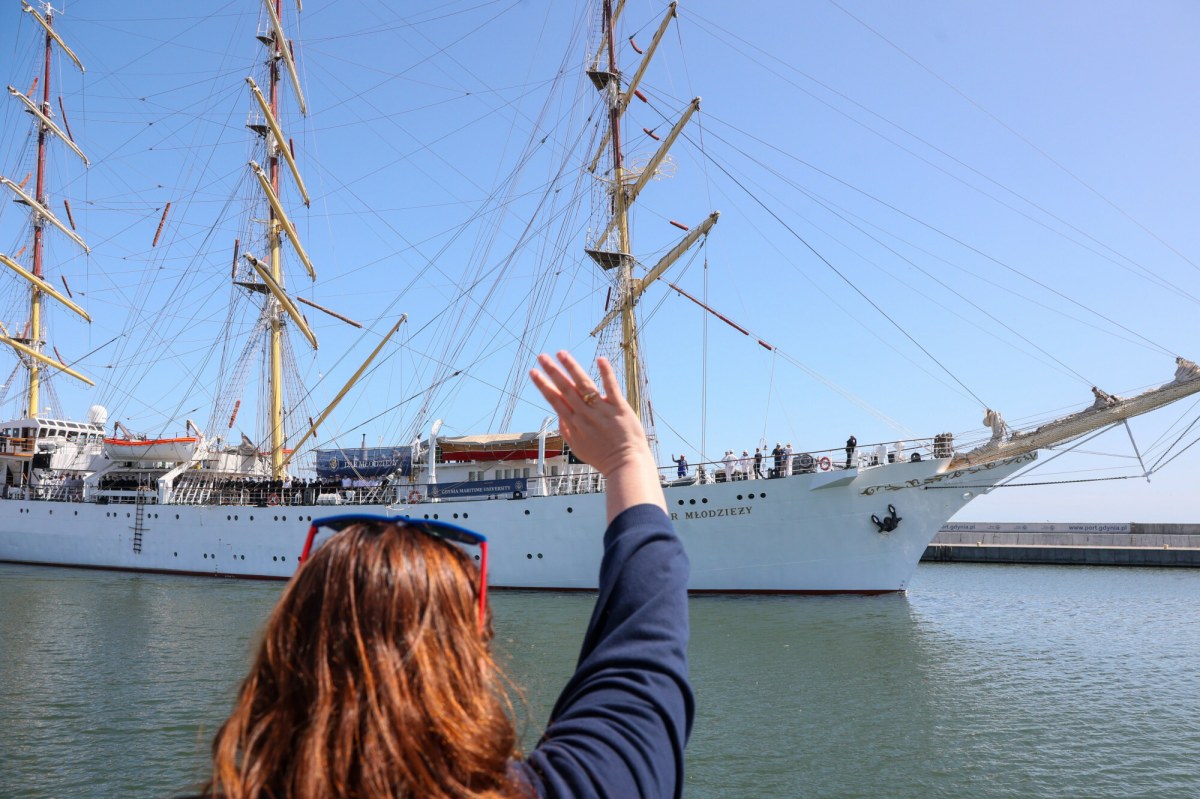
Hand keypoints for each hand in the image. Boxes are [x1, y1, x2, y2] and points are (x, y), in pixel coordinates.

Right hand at [530, 351, 664, 520]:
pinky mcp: (619, 408)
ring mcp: (601, 411)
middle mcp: (585, 415)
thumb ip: (566, 431)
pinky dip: (606, 373)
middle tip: (541, 356)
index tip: (533, 372)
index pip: (554, 400)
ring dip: (571, 367)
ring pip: (583, 385)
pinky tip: (601, 359)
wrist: (625, 465)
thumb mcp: (578, 448)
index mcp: (574, 424)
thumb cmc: (602, 458)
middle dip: (552, 371)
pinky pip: (611, 388)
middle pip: (565, 389)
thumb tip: (559, 415)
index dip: (543, 385)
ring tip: (561, 353)